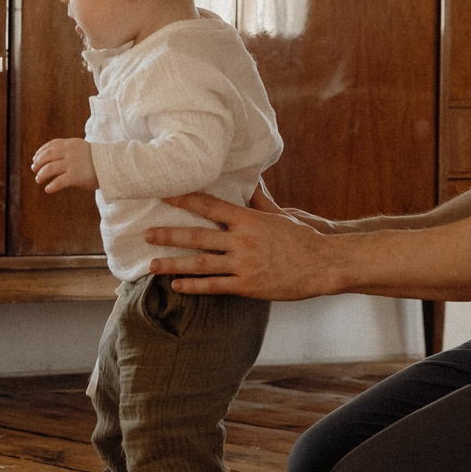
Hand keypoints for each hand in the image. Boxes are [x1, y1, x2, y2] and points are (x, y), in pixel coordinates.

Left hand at [31, 137, 96, 193]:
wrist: (113, 165)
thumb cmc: (99, 160)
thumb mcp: (83, 150)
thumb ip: (71, 152)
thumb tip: (56, 160)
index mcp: (71, 144)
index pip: (51, 145)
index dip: (41, 152)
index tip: (35, 158)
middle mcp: (70, 152)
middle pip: (47, 156)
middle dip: (38, 163)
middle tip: (34, 169)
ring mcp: (72, 164)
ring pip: (50, 168)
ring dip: (42, 174)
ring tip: (38, 179)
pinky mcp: (75, 176)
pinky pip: (59, 182)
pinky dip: (52, 186)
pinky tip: (48, 189)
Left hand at [145, 191, 342, 301]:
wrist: (324, 264)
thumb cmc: (303, 238)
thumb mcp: (281, 215)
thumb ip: (260, 202)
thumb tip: (250, 184)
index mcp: (248, 220)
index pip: (209, 206)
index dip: (184, 199)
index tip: (163, 194)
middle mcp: (241, 240)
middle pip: (197, 236)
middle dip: (169, 234)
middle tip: (146, 234)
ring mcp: (243, 264)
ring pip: (200, 264)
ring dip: (174, 263)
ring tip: (152, 264)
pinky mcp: (248, 286)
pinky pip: (215, 286)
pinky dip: (194, 286)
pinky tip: (177, 286)